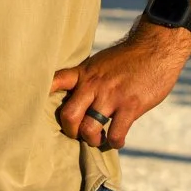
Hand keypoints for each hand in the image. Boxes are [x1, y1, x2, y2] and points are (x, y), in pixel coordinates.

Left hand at [52, 23, 190, 150]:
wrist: (156, 48)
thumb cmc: (129, 57)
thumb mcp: (101, 62)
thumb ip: (88, 79)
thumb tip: (78, 98)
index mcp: (84, 73)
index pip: (55, 82)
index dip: (41, 94)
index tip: (34, 107)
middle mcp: (94, 85)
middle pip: (68, 116)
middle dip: (71, 131)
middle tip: (80, 133)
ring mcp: (112, 97)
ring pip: (89, 129)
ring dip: (92, 140)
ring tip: (99, 138)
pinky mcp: (130, 106)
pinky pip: (116, 134)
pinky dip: (114, 142)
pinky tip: (117, 140)